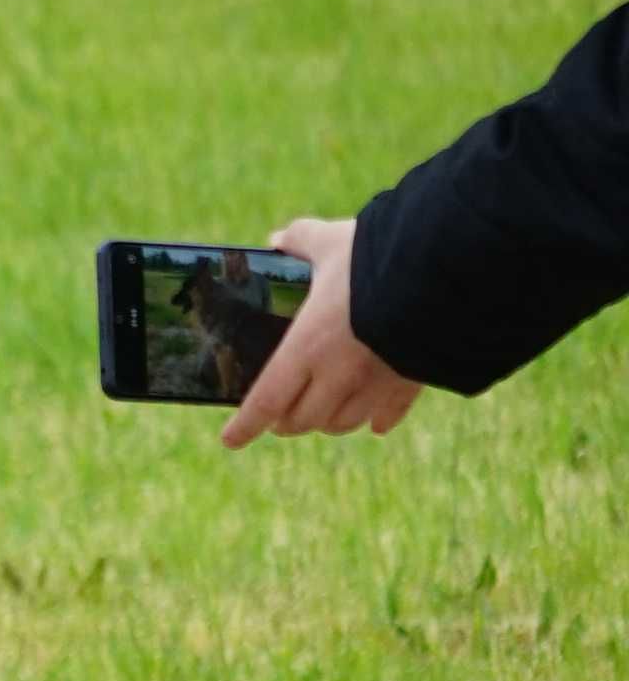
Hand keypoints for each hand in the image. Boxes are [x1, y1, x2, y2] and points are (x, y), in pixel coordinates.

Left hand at [220, 217, 422, 447]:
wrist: (449, 274)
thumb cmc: (380, 257)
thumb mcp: (333, 241)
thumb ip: (302, 240)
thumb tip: (278, 239)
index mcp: (307, 347)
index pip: (266, 400)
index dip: (245, 425)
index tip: (230, 440)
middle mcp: (338, 375)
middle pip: (302, 419)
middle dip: (286, 421)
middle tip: (278, 417)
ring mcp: (376, 383)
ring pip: (342, 422)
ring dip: (327, 422)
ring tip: (320, 414)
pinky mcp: (413, 382)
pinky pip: (389, 414)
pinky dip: (376, 420)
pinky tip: (374, 424)